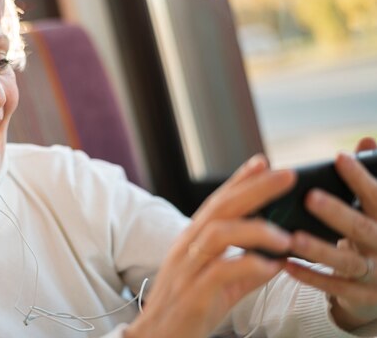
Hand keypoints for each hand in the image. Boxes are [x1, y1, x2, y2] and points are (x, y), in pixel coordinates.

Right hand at [125, 155, 294, 337]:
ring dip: (256, 230)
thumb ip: (245, 271)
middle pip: (221, 208)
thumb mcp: (219, 286)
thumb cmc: (187, 311)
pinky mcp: (193, 293)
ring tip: (286, 238)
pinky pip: (221, 271)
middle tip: (286, 175)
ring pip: (219, 234)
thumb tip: (276, 261)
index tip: (262, 162)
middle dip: (254, 189)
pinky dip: (249, 266)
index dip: (239, 181)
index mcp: (192, 241)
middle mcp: (187, 247)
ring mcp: (188, 268)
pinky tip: (270, 267)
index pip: (217, 202)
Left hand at [285, 137, 376, 330]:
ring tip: (292, 237)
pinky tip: (286, 264)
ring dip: (318, 249)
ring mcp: (375, 274)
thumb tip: (365, 140)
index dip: (360, 178)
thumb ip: (369, 181)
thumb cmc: (376, 234)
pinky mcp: (362, 296)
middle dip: (337, 213)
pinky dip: (310, 276)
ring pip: (346, 262)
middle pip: (361, 228)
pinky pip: (334, 287)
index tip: (339, 157)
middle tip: (311, 198)